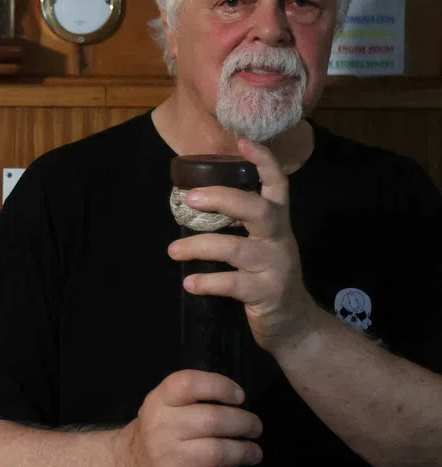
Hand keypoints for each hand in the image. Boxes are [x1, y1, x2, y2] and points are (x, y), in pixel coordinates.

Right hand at [115, 370, 262, 466]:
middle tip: (255, 427)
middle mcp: (160, 426)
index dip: (220, 387)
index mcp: (159, 401)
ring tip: (254, 451)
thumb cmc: (157, 429)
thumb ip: (193, 397)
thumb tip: (238, 399)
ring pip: (217, 452)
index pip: (189, 384)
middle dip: (244, 423)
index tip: (240, 397)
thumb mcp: (164, 404)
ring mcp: (167, 458)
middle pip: (212, 420)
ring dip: (244, 451)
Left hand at [167, 137, 319, 354]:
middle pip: (259, 209)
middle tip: (189, 199)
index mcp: (277, 222)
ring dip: (199, 247)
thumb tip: (194, 201)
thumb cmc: (267, 276)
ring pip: (236, 249)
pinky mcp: (268, 293)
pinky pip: (233, 284)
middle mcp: (280, 239)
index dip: (264, 162)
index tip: (243, 141)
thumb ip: (239, 224)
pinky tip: (189, 283)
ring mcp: (276, 266)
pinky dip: (207, 282)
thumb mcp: (260, 245)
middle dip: (224, 199)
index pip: (277, 185)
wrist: (295, 325)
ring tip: (172, 251)